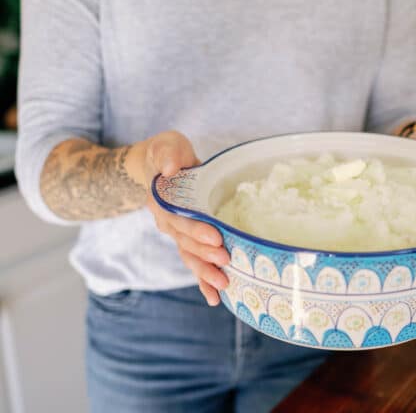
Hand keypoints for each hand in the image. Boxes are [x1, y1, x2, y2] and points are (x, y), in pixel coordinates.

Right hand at [129, 131, 229, 305]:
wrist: (159, 167)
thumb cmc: (167, 154)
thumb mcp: (166, 146)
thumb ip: (169, 154)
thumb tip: (172, 168)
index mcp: (162, 202)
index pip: (179, 220)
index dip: (196, 230)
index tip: (216, 238)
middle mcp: (167, 223)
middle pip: (186, 244)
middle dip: (205, 255)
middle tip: (226, 263)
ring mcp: (176, 235)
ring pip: (190, 258)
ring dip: (205, 274)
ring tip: (224, 285)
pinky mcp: (187, 242)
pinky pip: (194, 264)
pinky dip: (202, 282)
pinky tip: (215, 298)